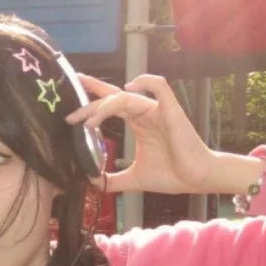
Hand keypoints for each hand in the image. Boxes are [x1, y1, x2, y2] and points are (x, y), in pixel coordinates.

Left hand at [67, 74, 216, 196]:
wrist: (195, 179)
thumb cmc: (171, 175)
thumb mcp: (134, 179)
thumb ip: (113, 180)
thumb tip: (92, 183)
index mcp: (137, 123)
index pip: (110, 105)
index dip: (91, 101)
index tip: (70, 111)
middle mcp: (144, 113)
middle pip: (112, 99)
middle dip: (89, 105)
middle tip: (70, 116)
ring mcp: (157, 110)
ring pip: (126, 97)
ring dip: (104, 106)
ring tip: (89, 122)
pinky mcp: (171, 111)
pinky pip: (159, 86)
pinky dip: (145, 82)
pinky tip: (128, 88)